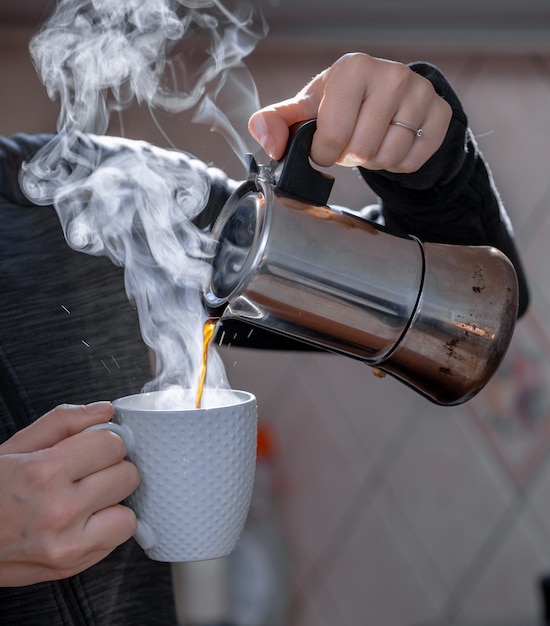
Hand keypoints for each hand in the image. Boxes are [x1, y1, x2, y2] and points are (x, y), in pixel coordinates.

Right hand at [0, 402, 139, 585]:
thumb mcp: (15, 447)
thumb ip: (63, 422)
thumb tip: (105, 411)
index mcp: (44, 473)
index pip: (113, 445)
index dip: (104, 441)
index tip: (92, 447)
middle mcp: (59, 511)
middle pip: (127, 476)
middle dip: (112, 469)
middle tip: (87, 473)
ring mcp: (67, 545)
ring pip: (128, 515)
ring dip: (113, 503)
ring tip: (86, 499)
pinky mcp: (71, 567)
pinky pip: (116, 541)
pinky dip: (105, 528)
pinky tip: (81, 520)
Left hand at [248, 52, 451, 173]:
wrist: (386, 95)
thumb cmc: (341, 103)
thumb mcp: (308, 108)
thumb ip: (278, 122)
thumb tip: (266, 141)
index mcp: (353, 69)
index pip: (333, 134)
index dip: (324, 153)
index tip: (324, 146)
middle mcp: (392, 75)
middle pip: (362, 150)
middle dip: (349, 157)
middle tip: (349, 142)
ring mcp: (420, 94)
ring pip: (388, 158)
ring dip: (372, 162)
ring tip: (369, 141)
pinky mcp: (440, 114)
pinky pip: (412, 162)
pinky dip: (397, 164)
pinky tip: (390, 144)